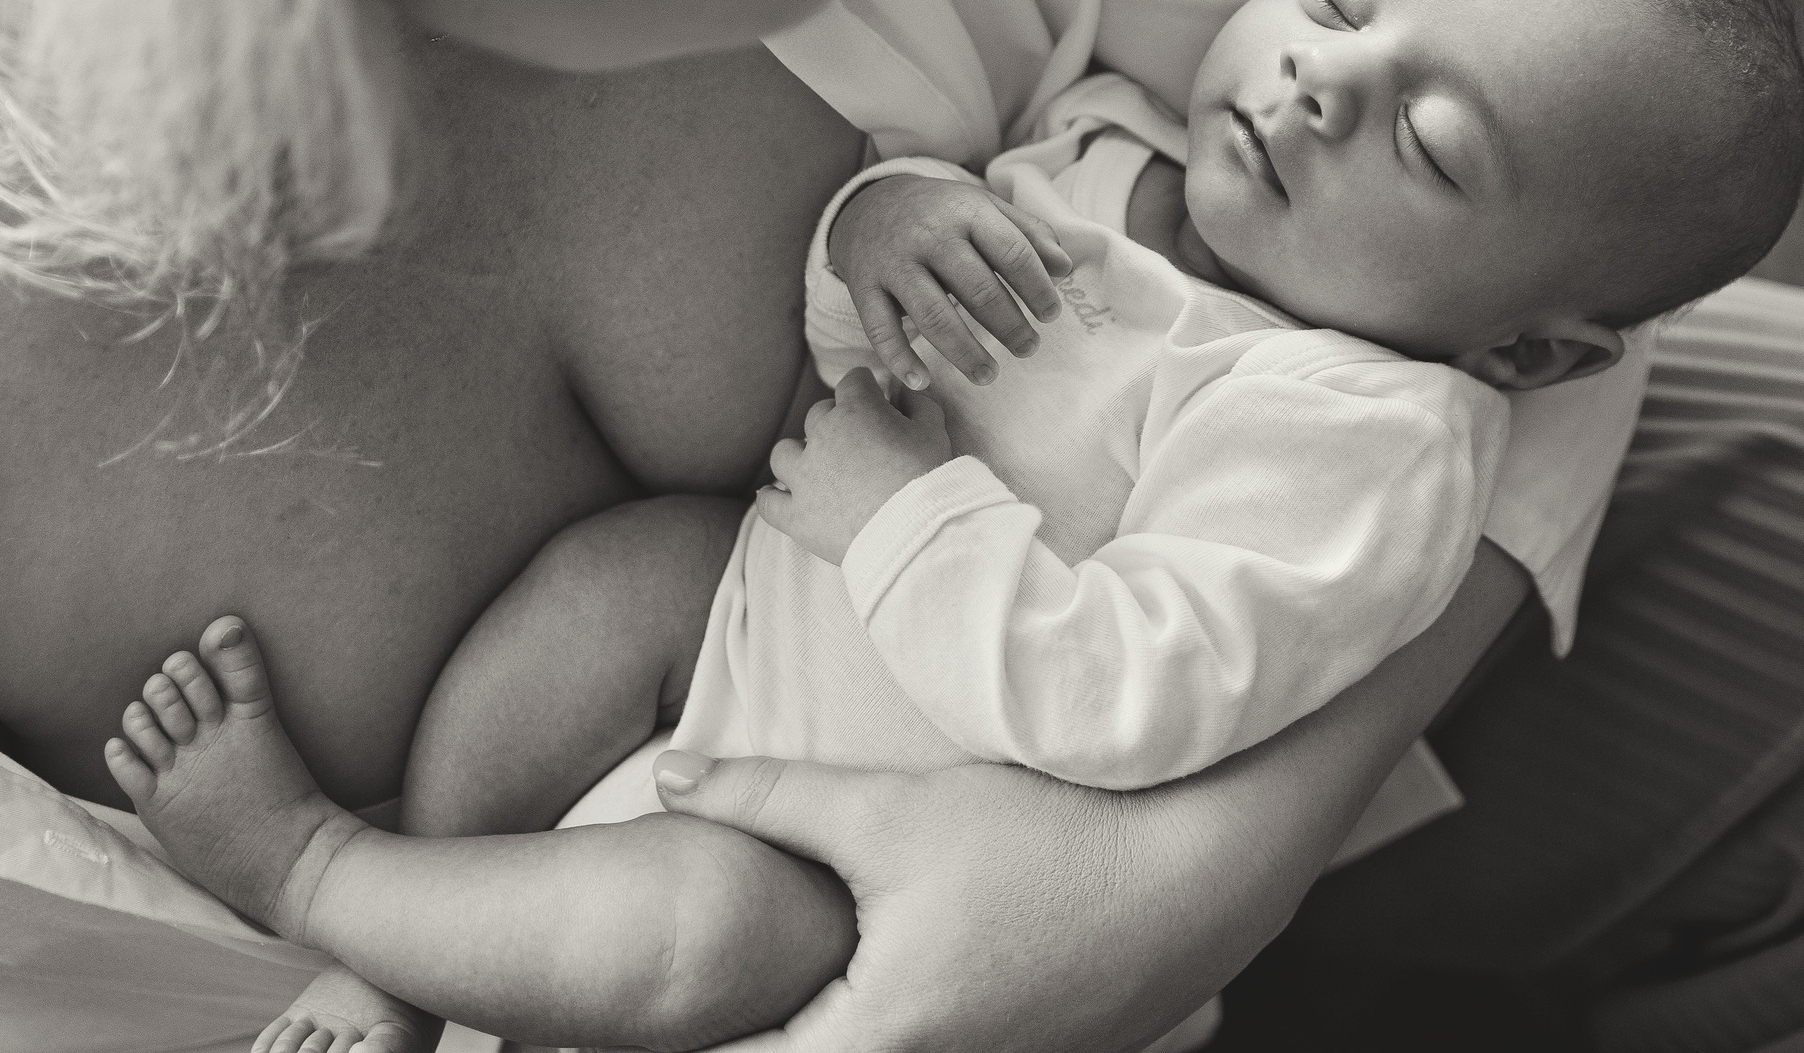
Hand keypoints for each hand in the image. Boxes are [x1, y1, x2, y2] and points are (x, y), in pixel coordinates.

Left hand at [654, 752, 1262, 1052]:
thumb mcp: (894, 809)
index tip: (601, 1017)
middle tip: (668, 997)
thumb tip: (670, 777)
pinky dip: (869, 1030)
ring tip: (758, 994)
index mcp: (873, 1048)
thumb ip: (772, 797)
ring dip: (802, 1033)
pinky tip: (861, 983)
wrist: (1202, 874)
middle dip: (734, 1033)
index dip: (659, 1040)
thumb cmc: (1049, 838)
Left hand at [757, 369, 954, 565]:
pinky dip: (771, 497)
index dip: (865, 386)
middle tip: (855, 439)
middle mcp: (822, 436)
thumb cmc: (928, 478)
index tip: (873, 395)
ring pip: (784, 452)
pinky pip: (769, 502)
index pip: (853, 382)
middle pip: (819, 414)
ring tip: (814, 466)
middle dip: (835, 420)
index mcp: (856, 410)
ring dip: (797, 454)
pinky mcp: (796, 514)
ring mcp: (804, 476)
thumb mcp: (934, 431)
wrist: (914, 532)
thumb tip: (905, 391)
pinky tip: (775, 495)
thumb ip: (918, 402)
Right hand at [829, 177, 1072, 387]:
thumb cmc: (942, 214)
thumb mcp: (984, 207)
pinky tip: (923, 381)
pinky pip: (880, 328)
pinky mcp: (863, 285)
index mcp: (965, 211)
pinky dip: (900, 359)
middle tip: (1029, 348)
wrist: (868, 204)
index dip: (1036, 288)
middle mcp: (928, 235)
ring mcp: (893, 261)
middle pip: (976, 288)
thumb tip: (1064, 268)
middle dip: (1008, 325)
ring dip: (964, 351)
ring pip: (932, 314)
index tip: (1051, 315)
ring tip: (989, 375)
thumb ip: (1028, 233)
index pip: (1011, 252)